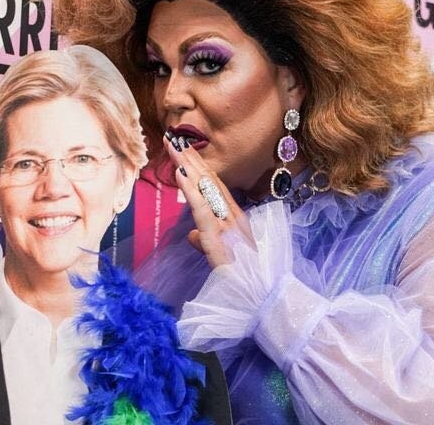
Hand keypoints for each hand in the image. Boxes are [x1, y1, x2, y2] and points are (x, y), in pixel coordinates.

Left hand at [163, 134, 252, 268]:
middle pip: (209, 180)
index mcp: (235, 219)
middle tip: (174, 138)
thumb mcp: (223, 257)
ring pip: (205, 188)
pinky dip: (190, 189)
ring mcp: (227, 223)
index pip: (215, 187)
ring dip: (187, 165)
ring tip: (173, 146)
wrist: (260, 295)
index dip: (199, 168)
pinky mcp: (218, 234)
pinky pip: (202, 207)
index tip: (185, 151)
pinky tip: (180, 173)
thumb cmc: (245, 279)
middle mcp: (233, 215)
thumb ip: (207, 243)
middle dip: (191, 158)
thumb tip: (193, 236)